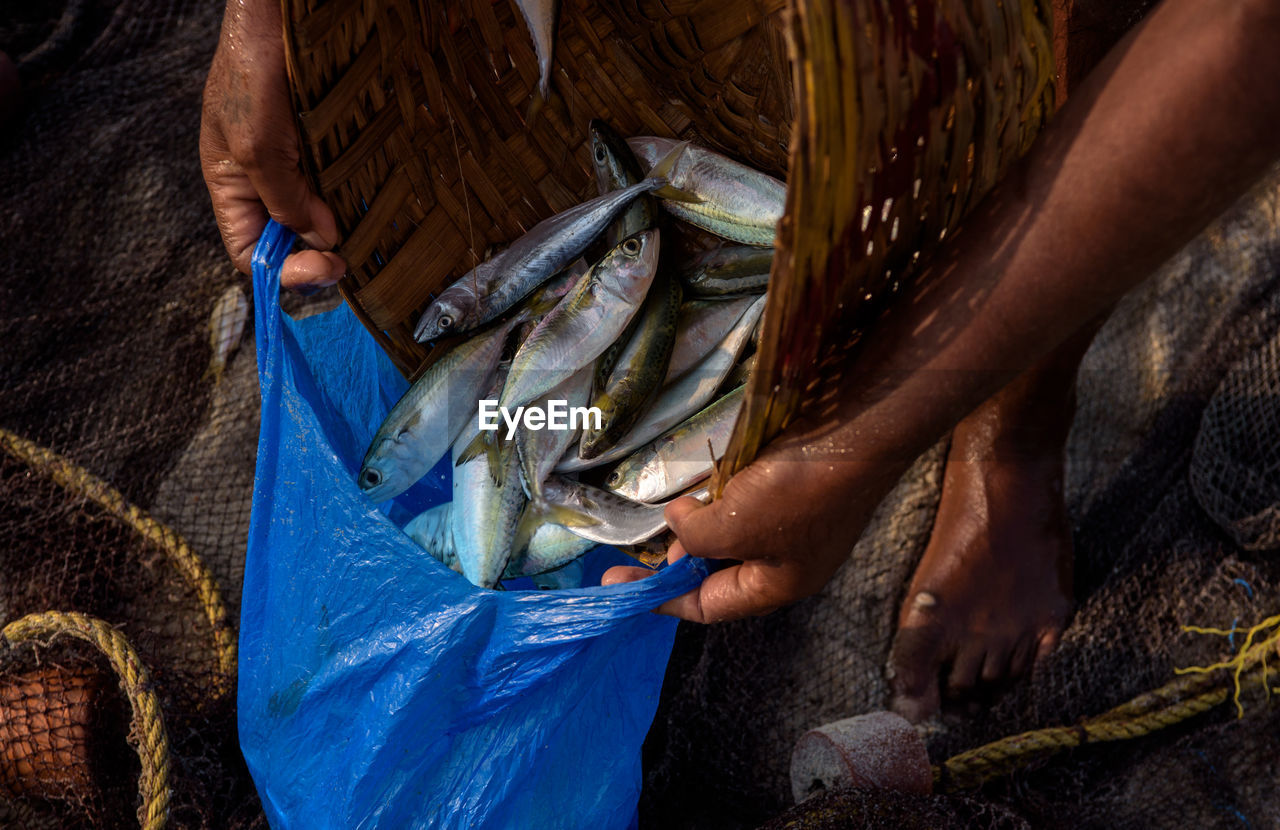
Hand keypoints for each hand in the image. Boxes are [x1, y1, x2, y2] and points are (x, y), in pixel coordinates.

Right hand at [199, 0, 345, 289]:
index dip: (285, 272)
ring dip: (339, 230)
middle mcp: (260, 183)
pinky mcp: (316, 146)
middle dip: (316, 254)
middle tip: (350, 257)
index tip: (327, 265)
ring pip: (315, 217)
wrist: (274, 18)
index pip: (250, 254)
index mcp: (232, 188)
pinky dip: (350, 200)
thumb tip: (319, 240)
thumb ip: (285, 200)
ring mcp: (290, 164)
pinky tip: (370, 202)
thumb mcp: (259, 148)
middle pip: (287, 242)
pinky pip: (333, 186)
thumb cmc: (251, 76)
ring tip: (366, 234)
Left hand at [603, 422, 902, 621]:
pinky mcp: (790, 485)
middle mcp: (784, 559)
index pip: (708, 606)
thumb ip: (694, 537)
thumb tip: (679, 523)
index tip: (621, 586)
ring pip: (729, 531)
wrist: (856, 430)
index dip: (663, 598)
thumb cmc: (798, 492)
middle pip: (717, 569)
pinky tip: (701, 481)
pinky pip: (742, 500)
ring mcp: (790, 521)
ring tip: (670, 507)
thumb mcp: (734, 527)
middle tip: (642, 540)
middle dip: (679, 555)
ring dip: (698, 521)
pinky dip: (717, 495)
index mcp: (776, 585)